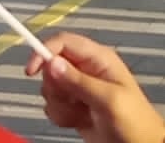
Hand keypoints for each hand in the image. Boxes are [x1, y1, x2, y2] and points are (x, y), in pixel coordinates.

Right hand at [26, 34, 164, 141]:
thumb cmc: (134, 123)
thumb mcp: (108, 100)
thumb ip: (79, 81)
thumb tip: (51, 62)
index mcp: (98, 59)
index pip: (63, 42)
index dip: (44, 51)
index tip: (31, 72)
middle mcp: (86, 70)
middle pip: (52, 65)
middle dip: (54, 85)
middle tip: (69, 99)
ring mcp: (80, 90)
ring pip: (51, 87)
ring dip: (59, 104)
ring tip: (79, 114)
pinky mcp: (75, 108)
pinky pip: (54, 105)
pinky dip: (61, 115)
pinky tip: (77, 122)